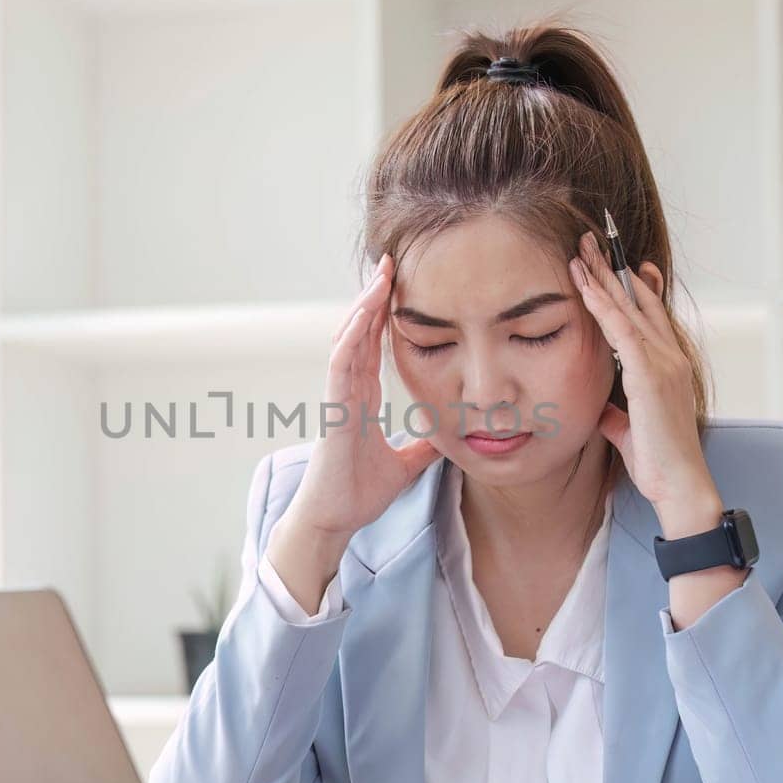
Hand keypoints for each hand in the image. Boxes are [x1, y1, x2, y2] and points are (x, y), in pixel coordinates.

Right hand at [284, 253, 442, 542]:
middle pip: (360, 332)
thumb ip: (421, 447)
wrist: (334, 520)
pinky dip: (350, 338)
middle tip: (392, 261)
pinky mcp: (333, 411)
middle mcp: (347, 390)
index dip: (385, 314)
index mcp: (360, 397)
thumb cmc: (358, 493)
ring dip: (362, 307)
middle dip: (375, 297)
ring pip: (348, 339)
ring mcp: (338, 397)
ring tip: (381, 276)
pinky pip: (339, 366)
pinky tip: (362, 316)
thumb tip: (448, 438)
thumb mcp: (404, 464)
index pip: (373, 345)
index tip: (401, 285)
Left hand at [568, 234, 720, 535]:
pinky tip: (584, 285)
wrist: (680, 484)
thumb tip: (600, 409)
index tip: (614, 264)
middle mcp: (669, 357)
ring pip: (627, 308)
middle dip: (611, 270)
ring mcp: (663, 363)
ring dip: (601, 277)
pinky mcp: (649, 375)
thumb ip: (616, 413)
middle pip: (638, 301)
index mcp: (668, 366)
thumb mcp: (630, 430)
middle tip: (591, 241)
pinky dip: (602, 304)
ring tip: (580, 250)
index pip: (648, 315)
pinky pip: (621, 330)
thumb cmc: (658, 462)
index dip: (631, 287)